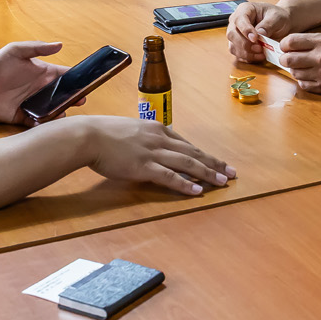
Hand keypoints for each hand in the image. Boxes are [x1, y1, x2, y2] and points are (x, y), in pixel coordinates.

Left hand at [0, 42, 71, 124]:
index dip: (78, 79)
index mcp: (44, 74)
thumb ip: (37, 48)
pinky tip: (44, 122)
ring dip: (59, 113)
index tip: (87, 83)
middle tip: (79, 100)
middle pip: (64, 96)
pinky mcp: (24, 116)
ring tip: (61, 112)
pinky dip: (42, 124)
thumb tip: (59, 45)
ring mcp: (34, 104)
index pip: (66, 76)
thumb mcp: (16, 51)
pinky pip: (37, 123)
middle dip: (74, 99)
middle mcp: (42, 90)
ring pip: (53, 111)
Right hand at [76, 116, 236, 195]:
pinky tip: (198, 191)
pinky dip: (186, 184)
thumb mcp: (129, 130)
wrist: (89, 135)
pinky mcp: (144, 167)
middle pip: (193, 152)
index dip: (203, 154)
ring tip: (223, 182)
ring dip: (208, 173)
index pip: (186, 143)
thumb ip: (143, 137)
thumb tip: (148, 145)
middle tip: (231, 172)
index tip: (216, 161)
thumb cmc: (103, 133)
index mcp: (156, 129)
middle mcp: (160, 139)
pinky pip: (170, 176)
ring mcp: (153, 152)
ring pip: (187, 163)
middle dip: (214, 163)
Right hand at [227, 2, 290, 62]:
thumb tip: (259, 34)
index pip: (239, 19)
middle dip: (245, 44)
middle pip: (232, 34)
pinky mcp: (239, 45)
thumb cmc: (277, 17)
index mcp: (245, 9)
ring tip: (261, 53)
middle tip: (260, 48)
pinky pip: (238, 54)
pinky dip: (248, 58)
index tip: (255, 39)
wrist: (281, 24)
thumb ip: (268, 24)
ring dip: (246, 53)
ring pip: (233, 46)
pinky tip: (259, 56)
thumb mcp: (277, 17)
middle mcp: (236, 21)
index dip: (245, 30)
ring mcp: (236, 34)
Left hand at [275, 31, 320, 93]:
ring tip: (303, 67)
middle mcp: (320, 58)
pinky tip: (310, 76)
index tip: (286, 46)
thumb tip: (295, 44)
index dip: (285, 43)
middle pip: (288, 59)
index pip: (291, 42)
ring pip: (294, 73)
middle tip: (288, 57)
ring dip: (295, 70)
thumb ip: (315, 40)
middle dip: (285, 58)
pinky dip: (303, 81)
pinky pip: (304, 85)